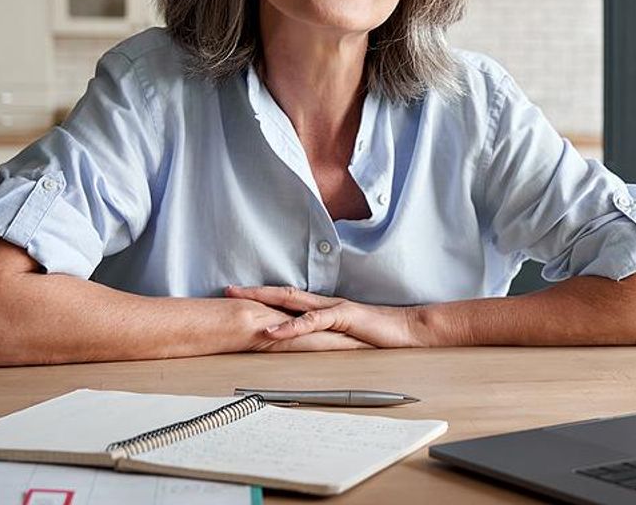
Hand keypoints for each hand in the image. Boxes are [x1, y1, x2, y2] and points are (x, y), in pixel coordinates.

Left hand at [225, 286, 428, 350]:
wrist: (408, 329)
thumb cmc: (380, 334)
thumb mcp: (347, 335)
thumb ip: (328, 336)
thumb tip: (308, 343)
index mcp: (324, 308)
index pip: (288, 298)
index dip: (263, 296)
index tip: (240, 296)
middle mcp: (325, 303)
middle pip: (283, 293)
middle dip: (254, 292)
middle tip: (228, 291)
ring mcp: (334, 308)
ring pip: (292, 302)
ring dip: (265, 302)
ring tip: (241, 304)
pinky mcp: (344, 317)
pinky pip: (312, 321)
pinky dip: (290, 326)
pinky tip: (273, 330)